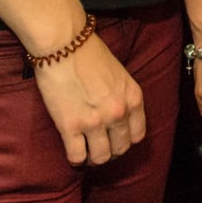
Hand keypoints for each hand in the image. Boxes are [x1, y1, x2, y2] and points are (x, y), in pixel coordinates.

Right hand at [32, 32, 145, 166]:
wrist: (64, 44)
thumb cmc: (90, 53)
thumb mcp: (120, 74)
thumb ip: (123, 97)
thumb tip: (118, 117)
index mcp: (133, 98)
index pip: (138, 135)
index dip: (126, 140)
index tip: (115, 138)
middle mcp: (118, 113)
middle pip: (120, 149)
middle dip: (110, 150)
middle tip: (99, 146)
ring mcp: (95, 122)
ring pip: (101, 158)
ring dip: (94, 158)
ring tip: (86, 151)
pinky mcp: (70, 127)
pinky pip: (76, 157)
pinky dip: (75, 158)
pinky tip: (72, 149)